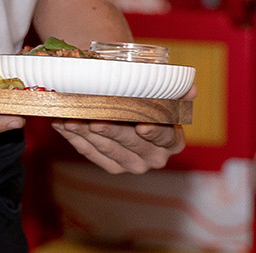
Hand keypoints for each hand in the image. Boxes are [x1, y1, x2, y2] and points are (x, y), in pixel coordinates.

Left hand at [54, 82, 190, 174]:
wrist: (128, 106)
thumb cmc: (145, 96)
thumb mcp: (160, 91)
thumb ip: (174, 91)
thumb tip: (192, 89)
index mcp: (173, 139)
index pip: (165, 136)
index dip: (153, 131)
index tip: (141, 125)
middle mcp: (155, 157)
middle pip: (131, 143)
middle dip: (111, 130)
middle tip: (93, 118)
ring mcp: (132, 164)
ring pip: (108, 150)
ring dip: (86, 134)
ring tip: (70, 118)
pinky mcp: (112, 167)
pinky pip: (91, 154)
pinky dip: (75, 139)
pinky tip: (63, 124)